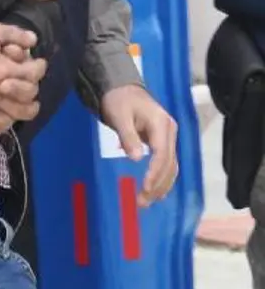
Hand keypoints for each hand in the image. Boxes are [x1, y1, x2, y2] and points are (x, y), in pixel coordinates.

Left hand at [99, 84, 177, 205]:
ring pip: (171, 166)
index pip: (162, 154)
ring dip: (161, 185)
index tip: (145, 188)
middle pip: (169, 163)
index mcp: (161, 123)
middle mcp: (170, 131)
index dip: (155, 173)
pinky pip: (166, 163)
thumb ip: (128, 136)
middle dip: (158, 185)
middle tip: (142, 202)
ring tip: (146, 201)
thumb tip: (137, 159)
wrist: (121, 87)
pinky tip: (154, 191)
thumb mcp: (119, 115)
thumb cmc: (118, 100)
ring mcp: (168, 136)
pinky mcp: (163, 141)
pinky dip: (161, 177)